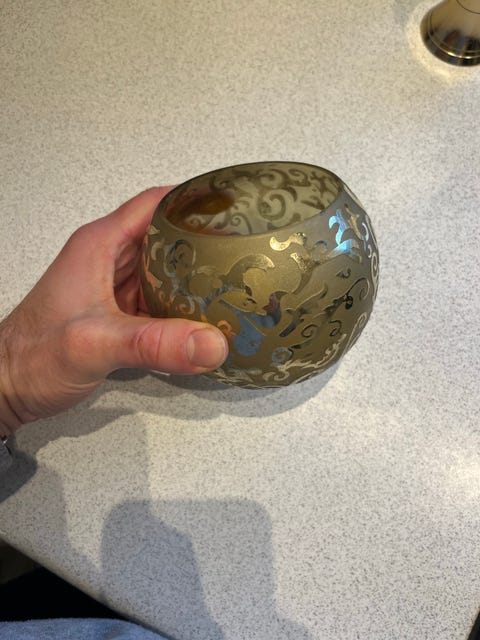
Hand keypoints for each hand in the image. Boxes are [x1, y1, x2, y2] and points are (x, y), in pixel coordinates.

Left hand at [0, 188, 227, 434]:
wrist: (6, 388)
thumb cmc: (30, 357)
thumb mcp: (93, 344)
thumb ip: (153, 343)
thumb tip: (211, 343)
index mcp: (101, 245)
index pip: (155, 204)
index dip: (194, 201)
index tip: (233, 208)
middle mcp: (109, 260)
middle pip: (167, 235)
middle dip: (206, 241)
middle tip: (245, 251)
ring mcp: (114, 287)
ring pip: (166, 268)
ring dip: (197, 275)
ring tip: (235, 282)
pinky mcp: (119, 313)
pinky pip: (160, 298)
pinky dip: (184, 304)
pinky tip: (205, 317)